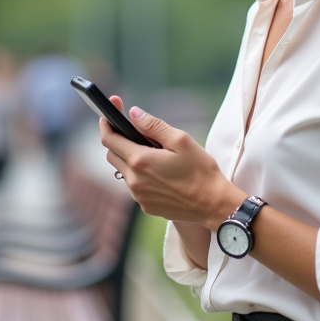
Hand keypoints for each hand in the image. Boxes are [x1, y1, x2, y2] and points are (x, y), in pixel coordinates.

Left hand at [99, 96, 244, 229]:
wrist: (213, 204)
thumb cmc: (200, 170)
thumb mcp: (180, 140)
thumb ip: (153, 125)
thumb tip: (134, 114)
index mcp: (140, 160)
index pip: (109, 140)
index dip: (106, 125)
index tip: (106, 116)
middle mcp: (134, 180)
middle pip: (112, 155)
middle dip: (118, 141)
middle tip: (134, 133)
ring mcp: (138, 196)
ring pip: (123, 171)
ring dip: (130, 159)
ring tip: (153, 154)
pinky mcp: (146, 206)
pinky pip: (135, 186)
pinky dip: (140, 176)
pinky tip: (160, 173)